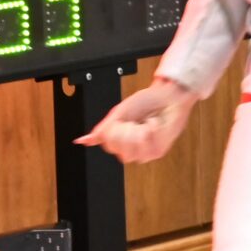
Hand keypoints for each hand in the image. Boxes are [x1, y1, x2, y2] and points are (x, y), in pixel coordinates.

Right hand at [77, 76, 198, 164]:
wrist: (168, 97)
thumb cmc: (147, 102)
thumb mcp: (119, 113)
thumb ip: (102, 129)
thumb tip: (83, 141)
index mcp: (121, 142)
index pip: (107, 144)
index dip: (112, 130)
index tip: (120, 120)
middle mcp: (132, 150)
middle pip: (118, 150)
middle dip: (124, 131)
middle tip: (133, 121)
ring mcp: (145, 153)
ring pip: (131, 149)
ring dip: (137, 130)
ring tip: (144, 123)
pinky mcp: (158, 151)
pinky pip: (145, 141)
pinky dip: (149, 127)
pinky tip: (154, 125)